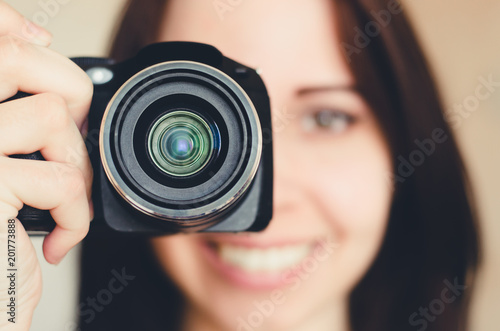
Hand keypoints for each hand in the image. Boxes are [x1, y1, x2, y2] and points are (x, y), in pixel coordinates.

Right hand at [0, 2, 93, 329]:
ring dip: (74, 165)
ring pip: (51, 117)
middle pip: (15, 60)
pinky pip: (61, 178)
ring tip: (62, 202)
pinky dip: (76, 214)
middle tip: (72, 136)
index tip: (38, 38)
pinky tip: (59, 239)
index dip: (6, 23)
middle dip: (68, 93)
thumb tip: (46, 76)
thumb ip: (10, 128)